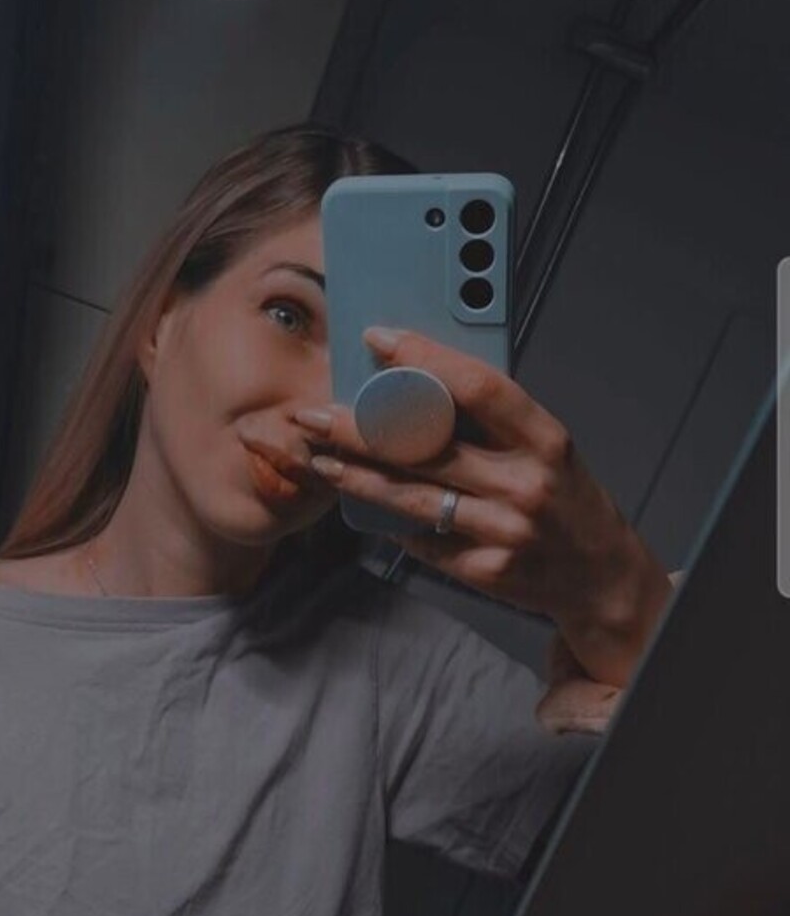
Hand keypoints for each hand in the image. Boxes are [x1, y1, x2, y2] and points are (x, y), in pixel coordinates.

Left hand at [296, 325, 674, 687]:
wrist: (601, 576)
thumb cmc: (566, 499)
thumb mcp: (548, 448)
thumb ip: (494, 421)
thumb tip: (417, 385)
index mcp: (545, 439)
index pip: (479, 387)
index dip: (426, 358)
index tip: (378, 339)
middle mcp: (525, 484)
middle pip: (427, 447)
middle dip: (361, 428)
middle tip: (313, 414)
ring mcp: (504, 531)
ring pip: (412, 498)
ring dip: (357, 477)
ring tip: (319, 459)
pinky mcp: (486, 570)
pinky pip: (424, 539)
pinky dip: (391, 521)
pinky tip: (362, 503)